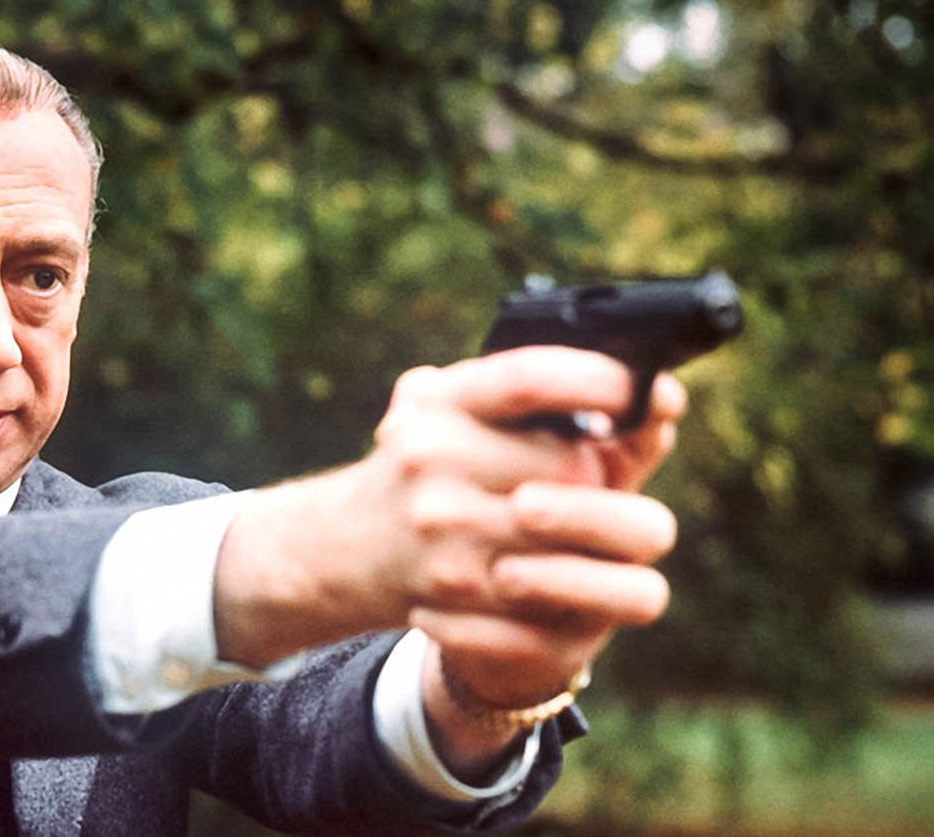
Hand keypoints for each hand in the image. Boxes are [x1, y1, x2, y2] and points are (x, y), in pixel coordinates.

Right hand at [215, 347, 681, 690]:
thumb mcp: (464, 412)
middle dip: (608, 479)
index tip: (641, 388)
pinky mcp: (455, 606)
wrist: (346, 545)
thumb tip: (662, 401)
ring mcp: (443, 539)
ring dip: (609, 547)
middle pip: (572, 470)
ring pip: (579, 551)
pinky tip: (577, 589)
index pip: (527, 380)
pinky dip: (581, 601)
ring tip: (613, 542)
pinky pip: (557, 613)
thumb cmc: (432, 466)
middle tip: (612, 485)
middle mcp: (434, 466)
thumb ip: (553, 398)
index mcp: (440, 407)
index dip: (599, 379)